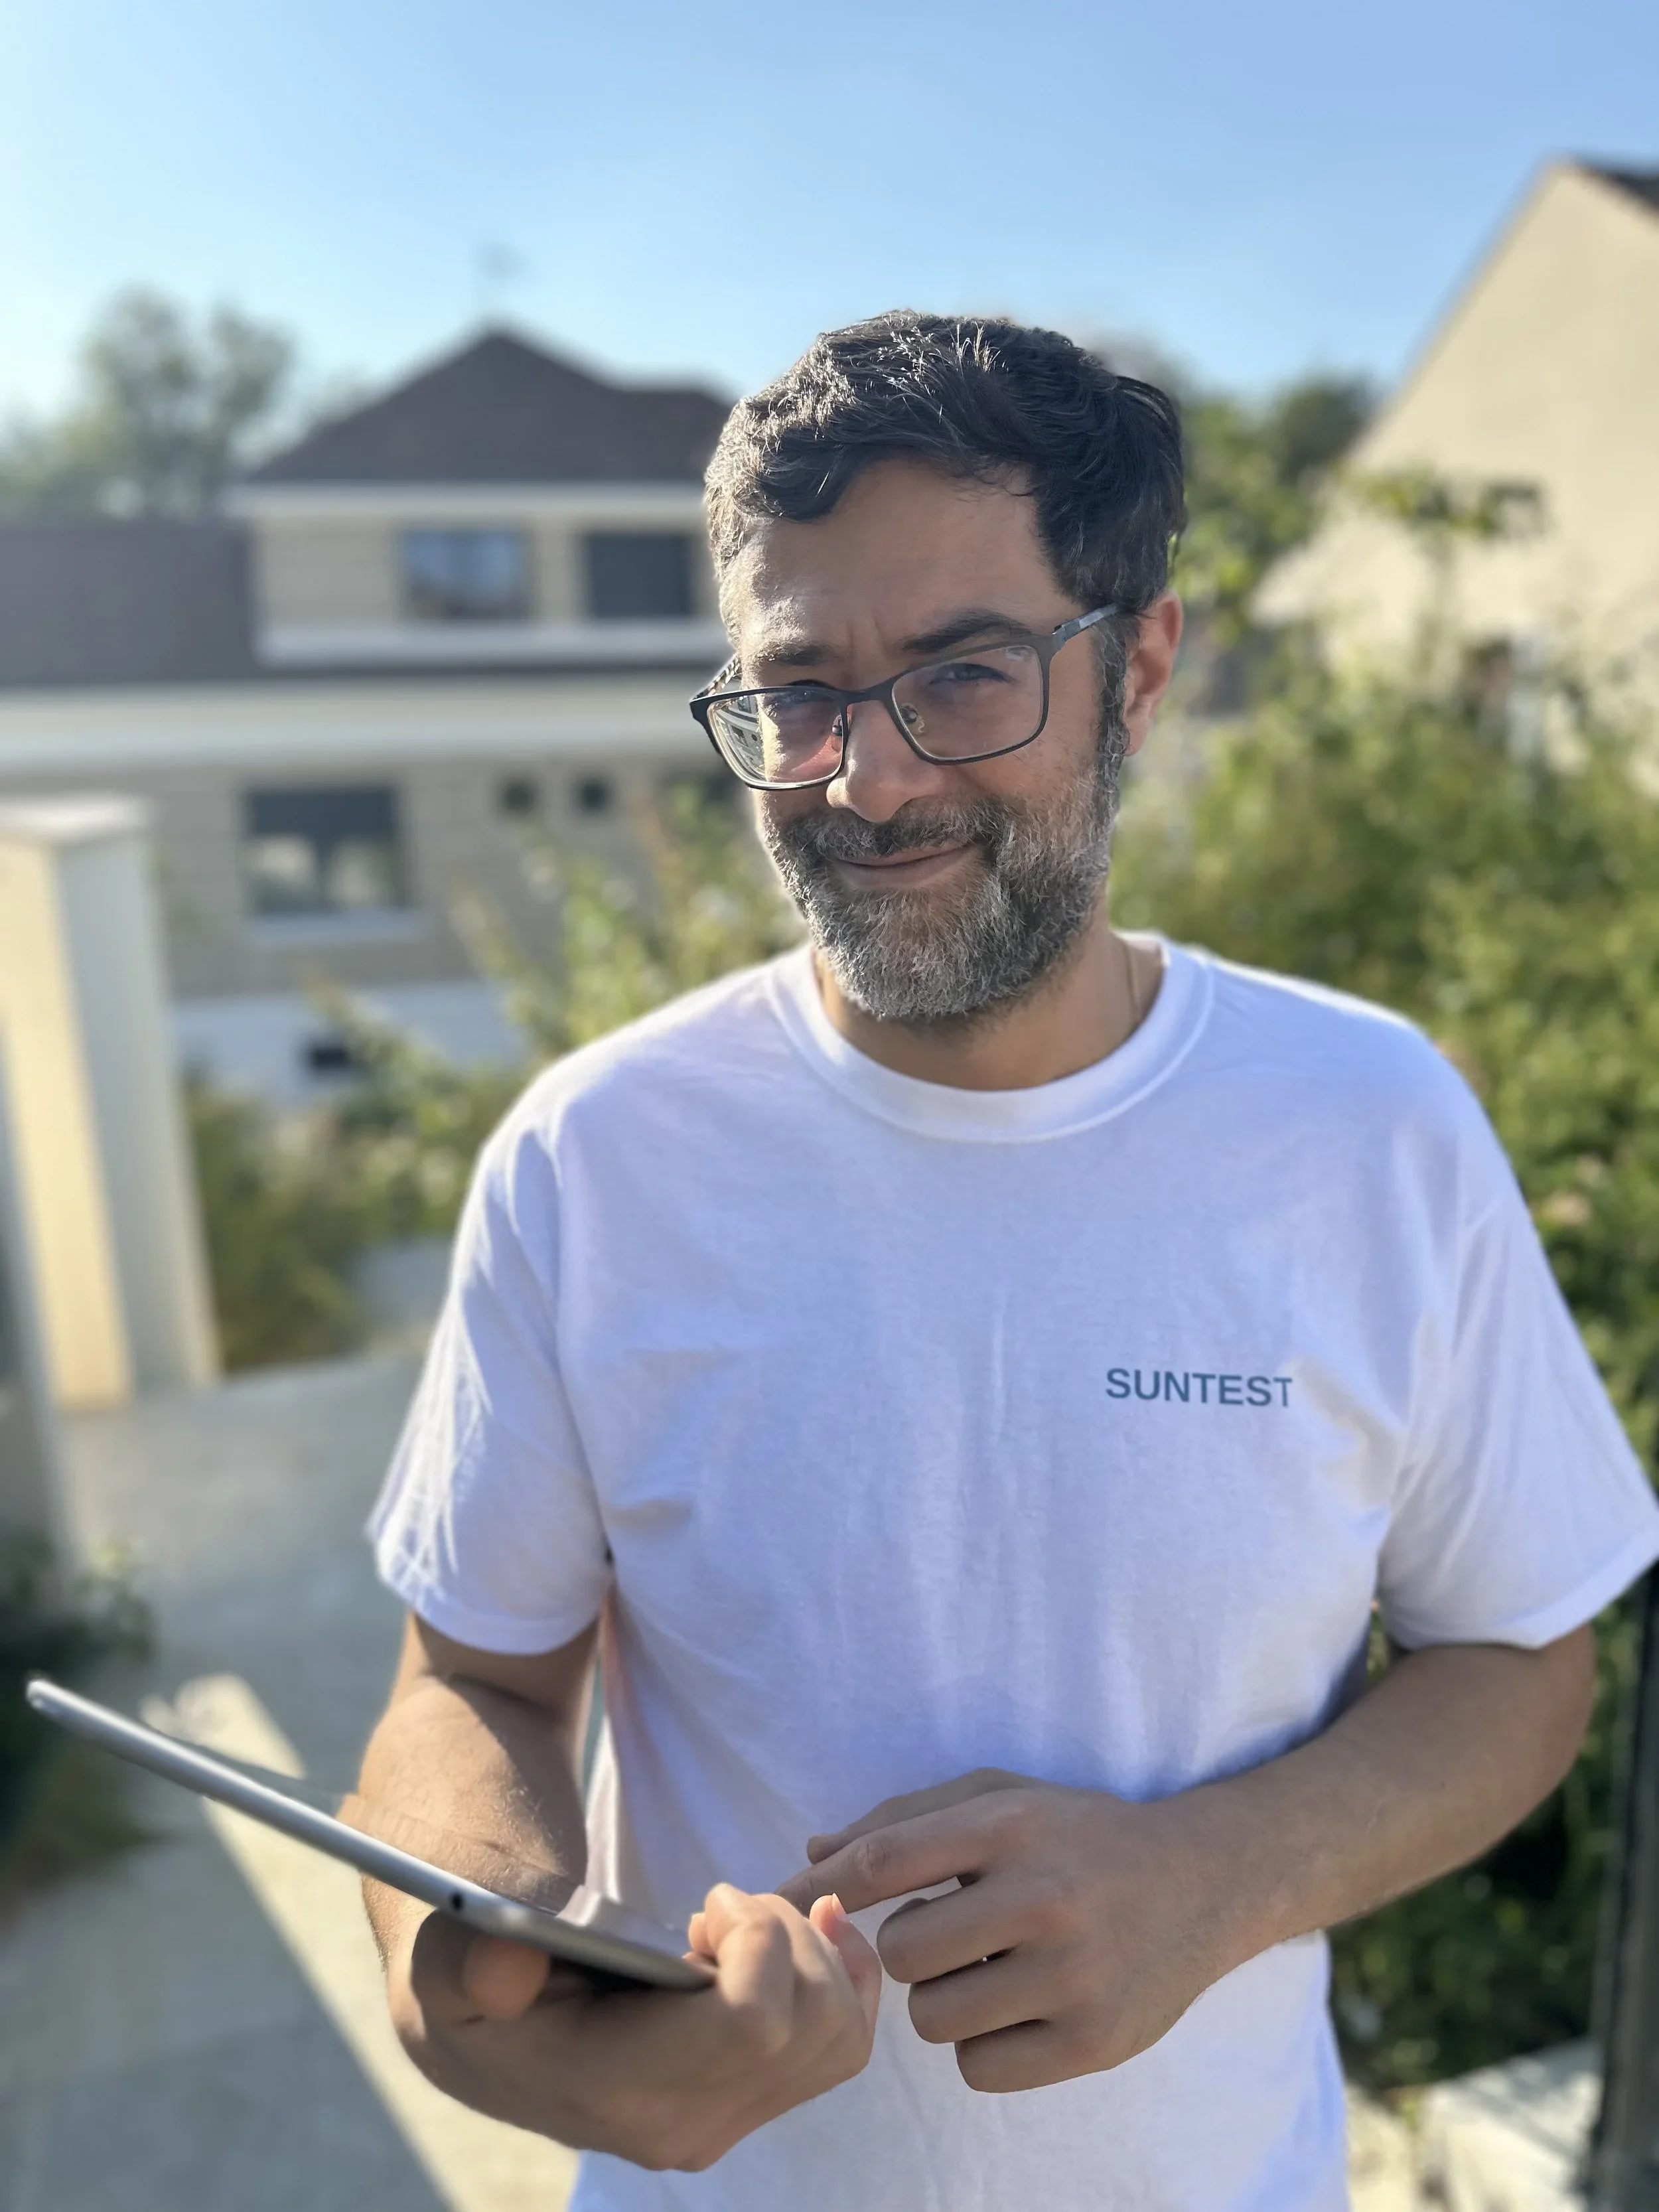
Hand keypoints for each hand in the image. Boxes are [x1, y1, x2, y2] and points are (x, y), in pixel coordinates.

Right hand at [377, 1882, 879, 2168]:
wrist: (490, 2033)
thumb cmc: (471, 1976)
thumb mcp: (451, 1959)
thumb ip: (473, 1961)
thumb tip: (507, 1966)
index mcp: (612, 2090)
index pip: (753, 2019)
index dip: (755, 1937)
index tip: (708, 1903)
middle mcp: (679, 2126)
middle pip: (812, 2021)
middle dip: (787, 1932)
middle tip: (722, 1906)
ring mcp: (720, 2123)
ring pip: (839, 2034)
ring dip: (814, 1952)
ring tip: (741, 1925)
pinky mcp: (748, 2105)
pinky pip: (842, 2046)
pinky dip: (845, 1976)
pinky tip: (805, 1930)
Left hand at [778, 1770, 1253, 2092]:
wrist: (1202, 1880)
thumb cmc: (1075, 1836)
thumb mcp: (999, 1797)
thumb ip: (903, 1821)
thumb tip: (812, 1859)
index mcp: (1012, 1825)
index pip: (885, 1862)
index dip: (823, 1889)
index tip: (785, 1906)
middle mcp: (1046, 1896)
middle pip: (904, 1953)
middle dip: (910, 1948)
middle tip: (950, 1934)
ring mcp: (1076, 1974)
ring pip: (935, 2019)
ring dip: (943, 2000)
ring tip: (988, 1969)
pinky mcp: (1097, 2041)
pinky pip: (979, 2070)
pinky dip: (982, 2046)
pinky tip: (1018, 2008)